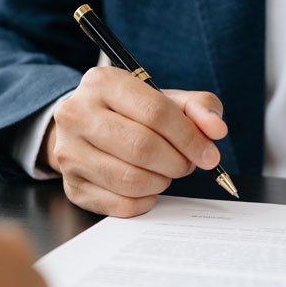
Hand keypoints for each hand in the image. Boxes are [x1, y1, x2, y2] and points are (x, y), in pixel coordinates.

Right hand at [43, 67, 226, 216]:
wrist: (85, 129)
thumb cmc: (131, 113)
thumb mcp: (165, 99)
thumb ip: (198, 107)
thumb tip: (216, 130)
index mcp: (102, 82)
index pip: (156, 113)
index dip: (190, 138)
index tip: (208, 154)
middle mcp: (77, 114)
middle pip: (142, 148)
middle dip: (176, 162)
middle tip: (186, 164)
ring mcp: (69, 152)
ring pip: (131, 180)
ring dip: (161, 182)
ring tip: (164, 172)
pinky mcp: (72, 186)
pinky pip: (121, 204)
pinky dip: (145, 201)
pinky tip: (147, 188)